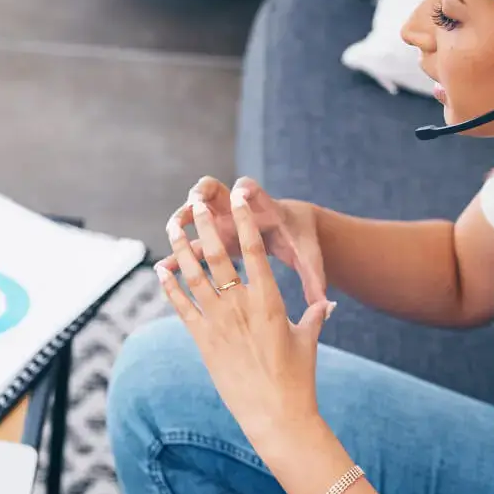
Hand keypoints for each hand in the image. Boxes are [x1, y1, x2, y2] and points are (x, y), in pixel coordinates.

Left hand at [156, 180, 336, 451]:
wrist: (276, 414)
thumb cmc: (297, 378)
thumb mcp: (307, 340)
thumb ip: (314, 316)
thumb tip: (329, 303)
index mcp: (269, 300)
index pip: (255, 251)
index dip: (245, 220)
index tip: (238, 197)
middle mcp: (241, 307)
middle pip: (218, 256)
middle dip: (206, 225)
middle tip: (197, 201)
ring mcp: (219, 323)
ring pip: (194, 276)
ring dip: (181, 248)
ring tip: (173, 225)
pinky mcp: (202, 342)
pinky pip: (181, 307)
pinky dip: (169, 285)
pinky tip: (160, 268)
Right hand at [163, 177, 327, 306]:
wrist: (289, 228)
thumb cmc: (300, 241)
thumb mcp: (309, 257)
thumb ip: (315, 277)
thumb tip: (328, 303)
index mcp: (262, 208)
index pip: (252, 189)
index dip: (246, 190)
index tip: (242, 192)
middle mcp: (237, 210)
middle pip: (214, 191)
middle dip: (202, 195)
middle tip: (193, 202)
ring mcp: (221, 221)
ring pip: (195, 214)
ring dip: (182, 219)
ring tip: (172, 229)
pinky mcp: (213, 239)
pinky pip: (191, 245)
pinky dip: (179, 255)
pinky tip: (165, 268)